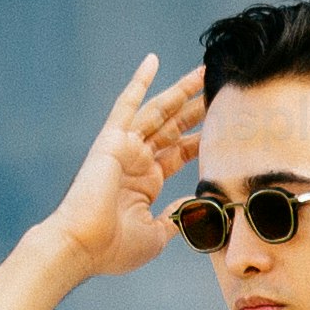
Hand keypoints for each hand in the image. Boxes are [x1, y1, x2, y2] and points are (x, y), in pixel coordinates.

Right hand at [46, 54, 206, 281]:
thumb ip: (177, 217)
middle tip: (220, 86)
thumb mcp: (156, 234)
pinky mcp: (112, 139)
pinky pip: (127, 104)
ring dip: (181, 91)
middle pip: (175, 125)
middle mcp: (137, 160)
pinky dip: (139, 82)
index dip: (203, 137)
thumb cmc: (114, 248)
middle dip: (197, 107)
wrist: (83, 247)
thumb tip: (196, 207)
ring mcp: (125, 147)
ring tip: (204, 70)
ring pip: (159, 111)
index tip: (226, 123)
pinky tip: (153, 60)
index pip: (181, 151)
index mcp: (147, 181)